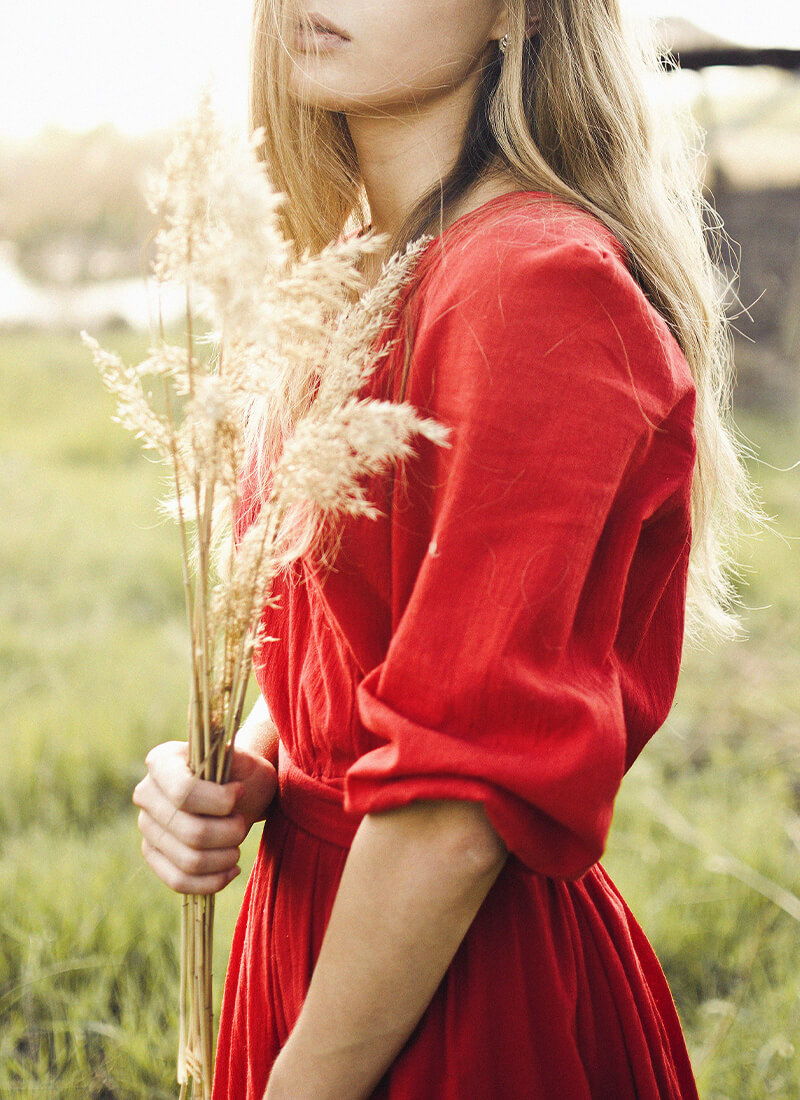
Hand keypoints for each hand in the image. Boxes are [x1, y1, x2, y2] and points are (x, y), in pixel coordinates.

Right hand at [133, 740, 276, 893]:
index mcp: (162, 761)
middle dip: (230, 832)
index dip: (220, 801)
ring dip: (225, 857)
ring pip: (189, 860)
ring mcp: (146, 827)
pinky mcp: (152, 855)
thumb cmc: (242, 774)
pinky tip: (231, 868)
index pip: (184, 793)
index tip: (241, 792)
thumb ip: (231, 757)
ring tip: (237, 844)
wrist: (239, 794)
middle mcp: (146, 793)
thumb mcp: (244, 759)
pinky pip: (179, 881)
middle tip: (242, 822)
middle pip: (191, 832)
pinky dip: (212, 881)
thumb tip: (221, 759)